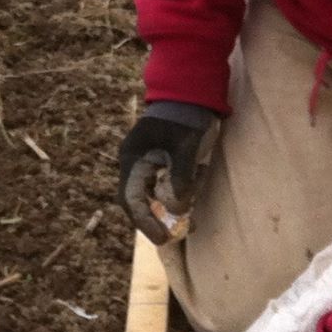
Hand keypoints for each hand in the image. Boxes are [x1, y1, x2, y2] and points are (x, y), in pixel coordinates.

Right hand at [117, 105, 211, 241]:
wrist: (193, 92)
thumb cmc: (187, 117)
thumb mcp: (186, 147)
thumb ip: (180, 178)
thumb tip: (175, 208)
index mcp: (133, 159)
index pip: (131, 198)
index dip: (144, 221)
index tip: (162, 238)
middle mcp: (137, 164)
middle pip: (142, 201)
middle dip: (161, 216)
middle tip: (181, 231)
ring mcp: (151, 164)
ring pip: (159, 195)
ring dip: (178, 200)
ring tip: (198, 184)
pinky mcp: (165, 163)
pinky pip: (171, 185)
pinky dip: (185, 189)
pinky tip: (199, 174)